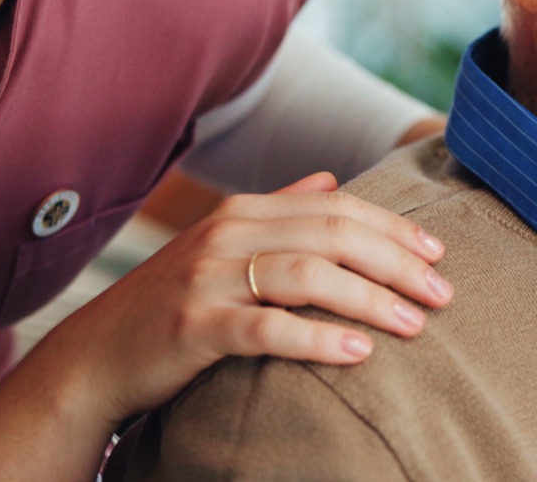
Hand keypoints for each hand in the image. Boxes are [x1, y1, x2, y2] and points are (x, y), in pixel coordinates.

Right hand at [0, 172, 450, 480]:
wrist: (94, 358)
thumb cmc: (172, 306)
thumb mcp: (223, 247)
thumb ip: (279, 210)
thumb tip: (331, 179)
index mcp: (243, 212)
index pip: (336, 208)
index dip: (392, 228)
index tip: (438, 255)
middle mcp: (226, 234)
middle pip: (331, 235)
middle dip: (395, 263)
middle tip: (443, 295)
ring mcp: (207, 278)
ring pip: (307, 276)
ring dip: (370, 300)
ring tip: (414, 325)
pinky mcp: (193, 327)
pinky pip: (266, 329)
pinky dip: (316, 339)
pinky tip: (357, 353)